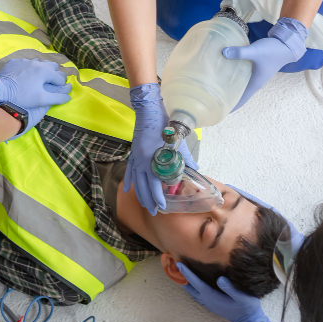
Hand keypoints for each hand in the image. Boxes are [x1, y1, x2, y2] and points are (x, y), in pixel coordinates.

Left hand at [0, 59, 71, 135]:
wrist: (0, 90)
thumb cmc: (23, 96)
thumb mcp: (42, 99)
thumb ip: (57, 97)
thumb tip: (68, 96)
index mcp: (46, 71)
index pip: (60, 77)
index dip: (61, 85)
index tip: (58, 90)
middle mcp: (37, 63)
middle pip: (52, 65)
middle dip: (54, 74)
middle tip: (50, 83)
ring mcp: (25, 60)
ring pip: (39, 62)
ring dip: (42, 69)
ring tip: (39, 78)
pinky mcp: (15, 62)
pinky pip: (26, 63)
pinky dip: (29, 69)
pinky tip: (25, 76)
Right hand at [123, 84, 198, 214]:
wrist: (148, 109)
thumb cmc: (163, 124)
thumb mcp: (176, 141)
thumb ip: (184, 156)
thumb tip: (195, 168)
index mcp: (151, 159)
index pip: (154, 184)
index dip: (158, 197)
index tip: (162, 207)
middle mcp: (141, 161)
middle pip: (143, 186)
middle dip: (149, 200)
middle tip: (154, 212)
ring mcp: (135, 158)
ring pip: (135, 181)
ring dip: (140, 194)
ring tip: (145, 205)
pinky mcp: (133, 153)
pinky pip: (129, 171)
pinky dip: (128, 181)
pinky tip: (127, 190)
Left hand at [178, 263, 277, 321]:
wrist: (249, 320)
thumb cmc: (247, 306)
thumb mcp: (241, 296)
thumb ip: (230, 288)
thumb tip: (220, 279)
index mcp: (213, 297)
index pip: (196, 283)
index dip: (187, 274)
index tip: (179, 264)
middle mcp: (208, 300)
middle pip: (191, 288)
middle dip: (183, 277)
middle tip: (176, 264)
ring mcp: (209, 303)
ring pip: (193, 292)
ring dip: (186, 282)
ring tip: (181, 272)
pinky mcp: (212, 304)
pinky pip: (198, 294)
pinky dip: (192, 287)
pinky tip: (193, 282)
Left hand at [222, 17, 307, 110]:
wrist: (287, 44)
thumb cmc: (273, 51)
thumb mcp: (256, 51)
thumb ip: (240, 52)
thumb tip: (223, 52)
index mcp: (255, 83)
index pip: (241, 99)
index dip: (231, 106)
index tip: (219, 110)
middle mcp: (255, 82)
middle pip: (239, 93)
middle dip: (228, 96)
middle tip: (212, 97)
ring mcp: (256, 75)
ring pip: (241, 84)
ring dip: (231, 85)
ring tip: (216, 84)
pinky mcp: (256, 67)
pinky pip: (243, 75)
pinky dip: (235, 75)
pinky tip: (226, 69)